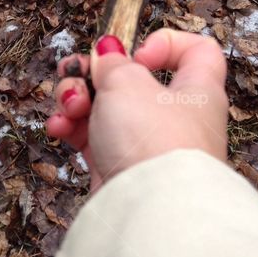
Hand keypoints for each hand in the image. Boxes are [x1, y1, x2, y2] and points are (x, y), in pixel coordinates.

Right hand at [45, 29, 228, 192]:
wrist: (150, 212)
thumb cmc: (154, 143)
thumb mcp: (127, 81)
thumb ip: (112, 61)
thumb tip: (107, 51)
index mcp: (196, 89)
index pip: (197, 52)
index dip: (166, 43)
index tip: (137, 53)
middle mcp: (175, 117)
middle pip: (130, 79)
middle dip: (95, 74)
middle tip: (80, 75)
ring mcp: (145, 144)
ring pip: (104, 107)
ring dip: (76, 98)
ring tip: (70, 106)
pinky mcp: (119, 166)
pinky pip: (90, 137)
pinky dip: (72, 128)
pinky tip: (60, 127)